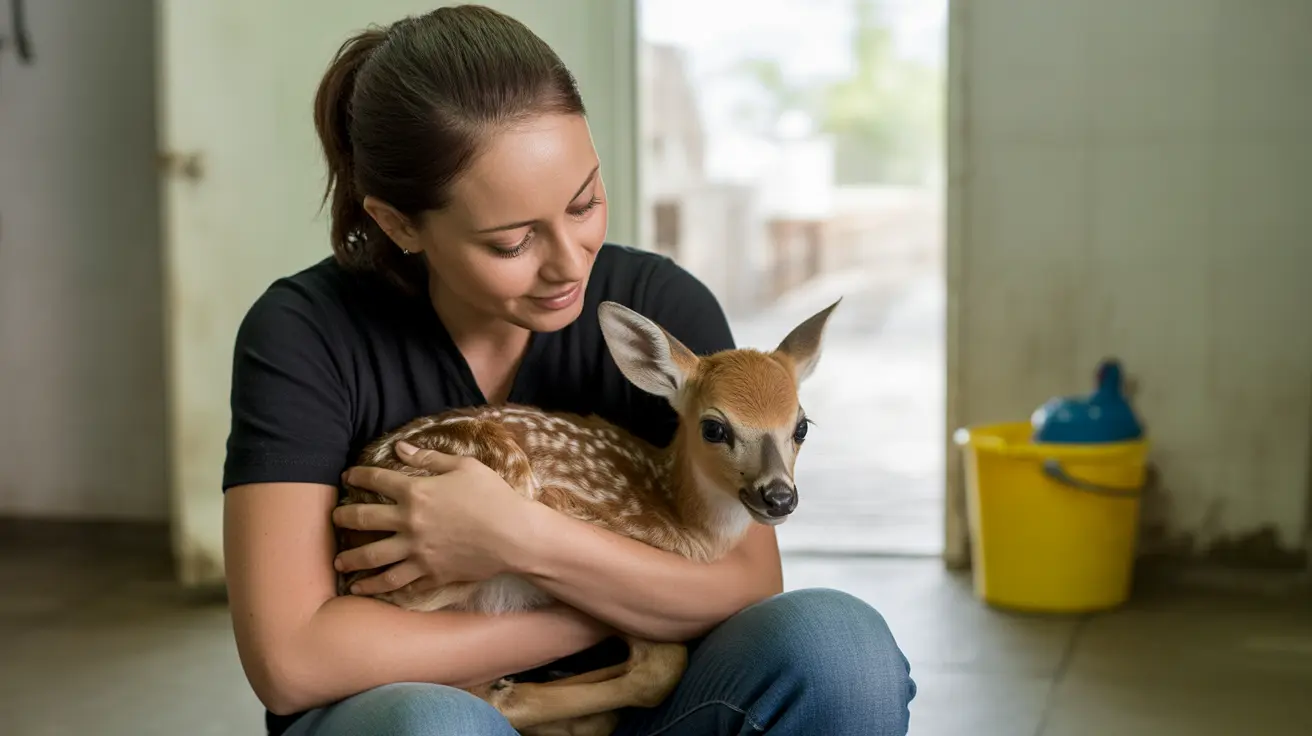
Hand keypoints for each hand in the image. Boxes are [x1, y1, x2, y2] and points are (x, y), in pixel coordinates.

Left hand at [332, 441, 536, 595]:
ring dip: (352, 559)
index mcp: (416, 492)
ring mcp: (417, 551)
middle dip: (344, 518)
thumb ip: (429, 458)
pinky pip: (396, 582)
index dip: (358, 475)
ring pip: (373, 557)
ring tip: (339, 562)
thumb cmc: (493, 496)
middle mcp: (409, 523)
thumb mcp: (464, 467)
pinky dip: (377, 586)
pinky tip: (364, 588)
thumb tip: (400, 448)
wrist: (514, 536)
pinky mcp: (429, 573)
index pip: (377, 480)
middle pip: (364, 520)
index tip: (347, 476)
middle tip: (334, 520)